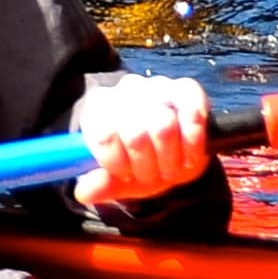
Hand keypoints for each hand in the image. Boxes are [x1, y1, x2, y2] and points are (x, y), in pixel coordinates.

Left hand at [70, 74, 214, 206]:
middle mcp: (124, 91)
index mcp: (99, 110)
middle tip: (154, 174)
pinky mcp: (186, 88)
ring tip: (171, 166)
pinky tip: (190, 152)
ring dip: (171, 158)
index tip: (127, 175)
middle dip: (148, 166)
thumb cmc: (140, 164)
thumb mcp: (120, 180)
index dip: (119, 164)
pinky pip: (192, 113)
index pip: (104, 136)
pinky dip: (193, 141)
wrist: (174, 153)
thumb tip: (84, 192)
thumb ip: (103, 185)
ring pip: (164, 126)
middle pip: (135, 134)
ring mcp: (156, 86)